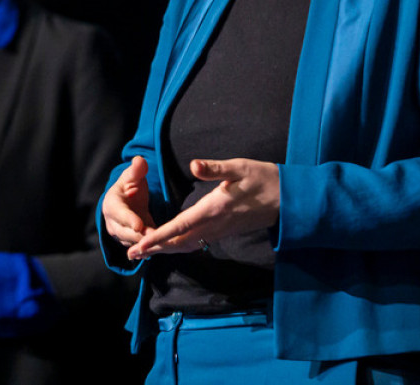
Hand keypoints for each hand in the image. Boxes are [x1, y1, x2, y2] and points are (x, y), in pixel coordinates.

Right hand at [102, 156, 155, 247]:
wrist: (127, 199)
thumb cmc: (129, 185)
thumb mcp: (132, 175)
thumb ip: (137, 170)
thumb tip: (139, 160)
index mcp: (111, 205)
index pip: (120, 214)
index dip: (129, 220)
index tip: (139, 225)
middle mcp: (112, 223)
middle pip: (125, 233)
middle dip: (140, 237)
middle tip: (156, 238)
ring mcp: (120, 235)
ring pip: (133, 243)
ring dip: (146, 246)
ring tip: (161, 246)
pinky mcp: (131, 242)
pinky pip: (140, 247)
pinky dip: (150, 249)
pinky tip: (162, 249)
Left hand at [128, 158, 279, 259]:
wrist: (288, 200)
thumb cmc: (264, 179)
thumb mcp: (241, 167)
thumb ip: (216, 168)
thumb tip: (194, 164)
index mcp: (214, 209)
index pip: (180, 226)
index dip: (158, 236)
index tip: (140, 244)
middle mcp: (215, 225)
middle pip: (179, 242)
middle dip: (154, 249)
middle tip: (131, 255)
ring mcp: (220, 231)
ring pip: (187, 245)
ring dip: (164, 249)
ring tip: (144, 253)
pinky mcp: (224, 231)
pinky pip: (196, 243)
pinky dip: (179, 246)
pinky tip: (170, 245)